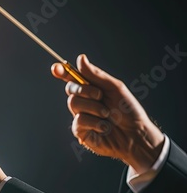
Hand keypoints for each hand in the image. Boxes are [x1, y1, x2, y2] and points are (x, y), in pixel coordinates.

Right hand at [52, 54, 164, 172]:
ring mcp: (81, 116)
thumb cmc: (128, 111)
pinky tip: (104, 127)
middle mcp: (84, 102)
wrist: (136, 134)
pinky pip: (78, 121)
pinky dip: (94, 122)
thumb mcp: (114, 88)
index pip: (72, 78)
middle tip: (99, 95)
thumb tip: (80, 59)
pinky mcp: (80, 132)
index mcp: (91, 89)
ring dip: (94, 107)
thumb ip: (96, 75)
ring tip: (107, 114)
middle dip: (85, 90)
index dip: (62, 72)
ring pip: (74, 104)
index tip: (56, 68)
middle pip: (70, 89)